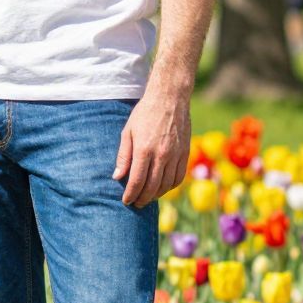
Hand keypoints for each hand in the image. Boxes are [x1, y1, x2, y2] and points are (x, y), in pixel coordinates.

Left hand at [113, 82, 190, 207]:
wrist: (170, 98)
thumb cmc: (145, 113)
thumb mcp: (128, 131)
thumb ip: (123, 155)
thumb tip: (117, 176)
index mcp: (144, 149)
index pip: (136, 181)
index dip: (130, 194)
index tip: (126, 201)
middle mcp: (161, 155)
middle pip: (152, 187)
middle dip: (142, 198)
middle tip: (136, 203)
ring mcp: (175, 155)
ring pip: (166, 185)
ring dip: (156, 195)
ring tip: (148, 197)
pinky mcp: (185, 153)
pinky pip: (179, 177)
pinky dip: (171, 186)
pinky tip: (163, 188)